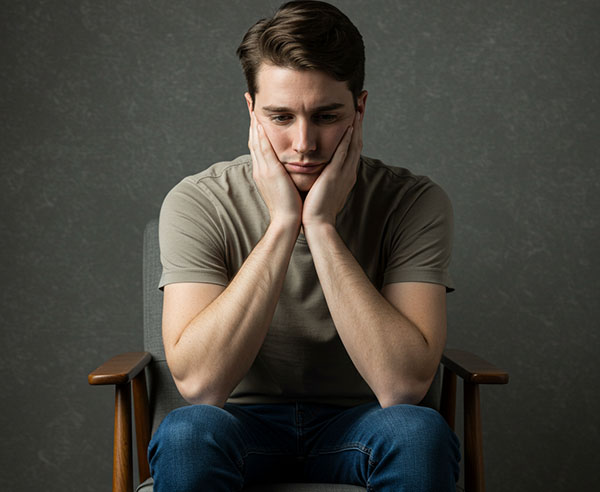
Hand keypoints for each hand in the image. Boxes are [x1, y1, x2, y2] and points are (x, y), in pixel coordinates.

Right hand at [248, 113, 301, 229]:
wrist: (287, 222)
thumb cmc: (291, 207)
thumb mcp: (286, 187)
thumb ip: (286, 175)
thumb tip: (290, 167)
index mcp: (264, 172)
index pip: (259, 144)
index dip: (257, 127)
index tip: (256, 112)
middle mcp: (260, 168)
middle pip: (253, 137)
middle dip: (252, 118)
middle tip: (249, 100)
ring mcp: (263, 169)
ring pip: (256, 139)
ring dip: (254, 120)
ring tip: (252, 103)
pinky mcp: (270, 171)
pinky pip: (264, 147)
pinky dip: (261, 133)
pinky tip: (260, 120)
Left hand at [302, 112, 361, 228]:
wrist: (316, 224)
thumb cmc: (315, 209)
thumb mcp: (322, 188)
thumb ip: (322, 176)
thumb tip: (316, 169)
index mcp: (344, 173)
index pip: (351, 146)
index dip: (355, 128)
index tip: (355, 111)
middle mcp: (348, 170)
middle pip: (356, 140)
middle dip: (360, 119)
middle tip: (363, 100)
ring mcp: (344, 173)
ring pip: (353, 143)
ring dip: (357, 124)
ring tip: (359, 105)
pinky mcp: (336, 175)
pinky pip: (344, 153)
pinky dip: (348, 139)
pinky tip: (350, 125)